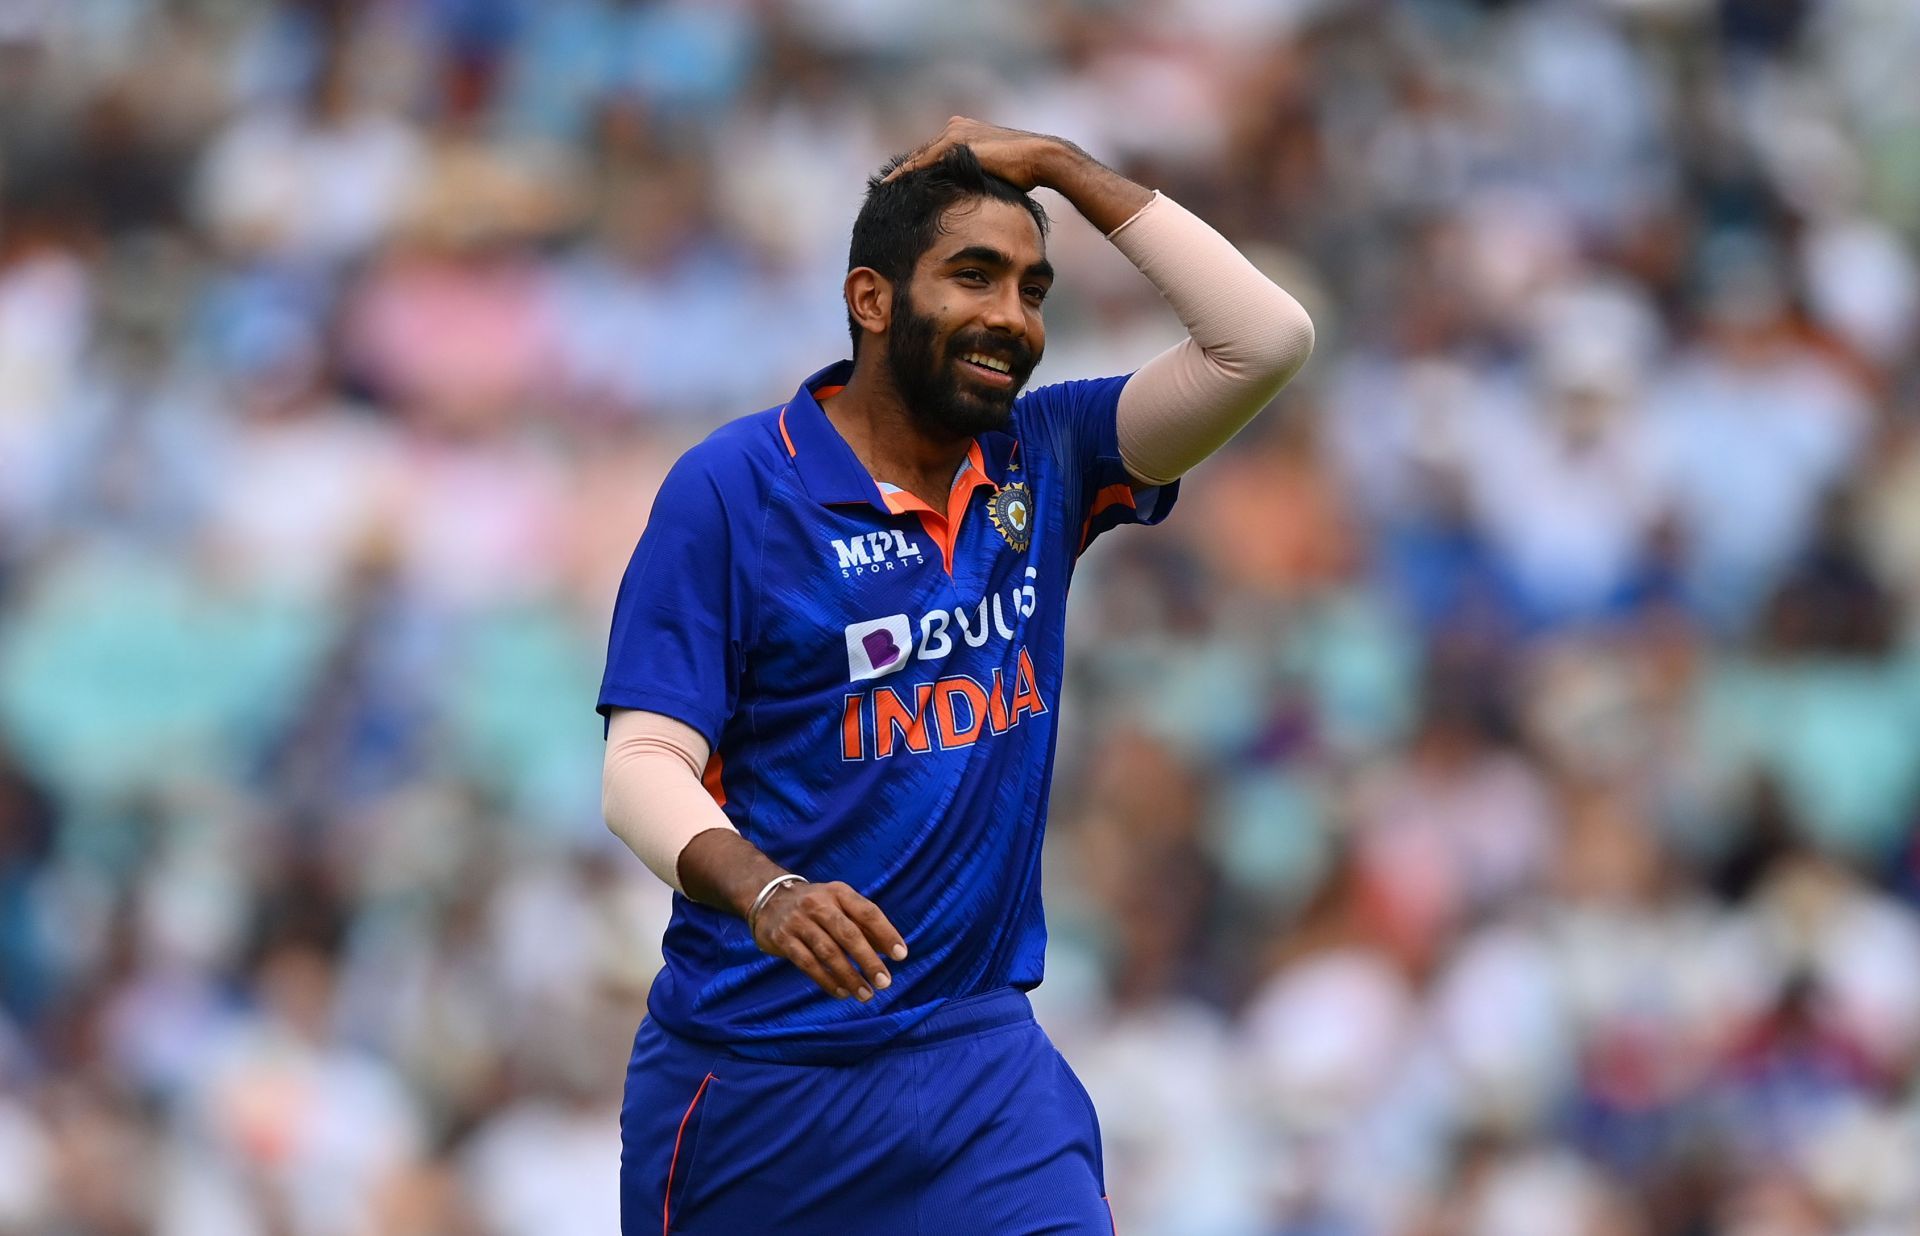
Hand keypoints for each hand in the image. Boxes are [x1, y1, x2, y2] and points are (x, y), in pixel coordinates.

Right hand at [752, 880, 908, 1001]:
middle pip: (848, 934)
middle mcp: (818, 904)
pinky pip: (808, 964)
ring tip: (866, 994)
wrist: (767, 897)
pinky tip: (842, 992)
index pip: (868, 912)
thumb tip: (892, 951)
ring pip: (828, 952)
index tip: (901, 955)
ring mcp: (799, 921)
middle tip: (884, 982)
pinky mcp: (783, 938)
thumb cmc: (815, 906)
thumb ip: (864, 925)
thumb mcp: (839, 904)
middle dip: (868, 960)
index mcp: (839, 892)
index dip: (886, 933)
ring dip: (849, 976)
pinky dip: (827, 980)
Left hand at [884, 116, 1075, 191]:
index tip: (897, 188)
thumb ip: (978, 180)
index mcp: (966, 132)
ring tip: (879, 191)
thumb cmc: (1028, 173)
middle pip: (921, 155)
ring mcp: (955, 133)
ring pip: (918, 157)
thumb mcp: (995, 176)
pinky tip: (889, 187)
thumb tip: (970, 200)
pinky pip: (922, 162)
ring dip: (898, 175)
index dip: (915, 173)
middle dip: (901, 173)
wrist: (1042, 158)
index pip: (933, 156)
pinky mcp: (956, 143)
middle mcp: (957, 127)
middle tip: (879, 190)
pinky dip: (905, 174)